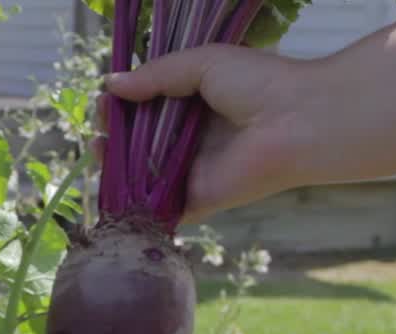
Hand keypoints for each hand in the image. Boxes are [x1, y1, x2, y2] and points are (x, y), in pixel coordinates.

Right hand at [98, 44, 313, 221]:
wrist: (297, 121)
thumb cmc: (259, 83)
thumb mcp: (201, 63)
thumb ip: (156, 75)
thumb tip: (110, 84)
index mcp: (195, 105)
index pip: (146, 109)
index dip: (121, 106)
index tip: (105, 100)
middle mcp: (191, 141)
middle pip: (139, 144)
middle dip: (112, 137)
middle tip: (99, 128)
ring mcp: (191, 173)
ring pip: (142, 176)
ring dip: (115, 167)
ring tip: (98, 151)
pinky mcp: (196, 201)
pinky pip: (158, 207)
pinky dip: (133, 204)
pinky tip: (109, 188)